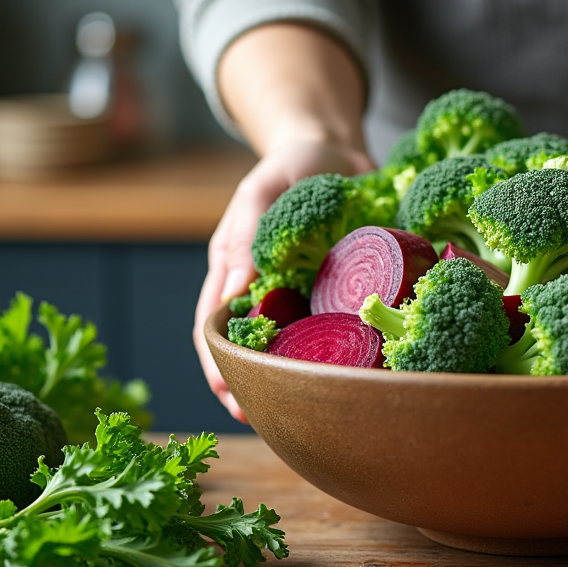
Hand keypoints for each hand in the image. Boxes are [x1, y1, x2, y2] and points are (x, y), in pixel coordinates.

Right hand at [193, 139, 372, 420]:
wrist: (338, 147)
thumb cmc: (292, 165)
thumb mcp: (264, 188)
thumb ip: (248, 232)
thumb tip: (233, 290)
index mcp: (235, 268)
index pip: (213, 326)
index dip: (217, 365)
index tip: (228, 397)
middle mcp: (267, 287)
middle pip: (250, 347)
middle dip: (253, 386)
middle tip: (268, 419)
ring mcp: (302, 292)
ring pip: (292, 345)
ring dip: (295, 378)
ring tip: (311, 410)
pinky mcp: (340, 289)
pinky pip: (335, 327)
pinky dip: (338, 353)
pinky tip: (354, 375)